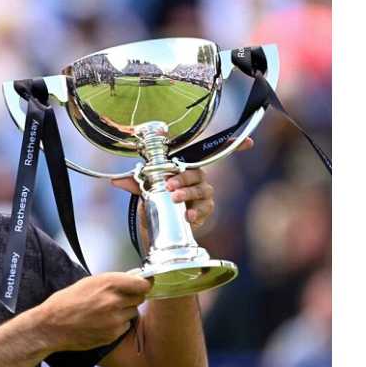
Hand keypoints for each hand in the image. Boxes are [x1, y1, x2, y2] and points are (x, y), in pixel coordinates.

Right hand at [34, 273, 151, 351]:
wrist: (52, 326)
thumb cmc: (65, 302)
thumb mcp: (88, 282)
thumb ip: (111, 281)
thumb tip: (130, 278)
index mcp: (108, 284)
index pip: (142, 283)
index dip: (144, 284)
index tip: (143, 284)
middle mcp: (115, 301)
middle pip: (140, 298)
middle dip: (132, 297)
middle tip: (119, 298)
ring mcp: (115, 320)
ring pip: (133, 312)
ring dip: (125, 311)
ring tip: (106, 311)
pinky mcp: (113, 335)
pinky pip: (125, 326)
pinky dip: (118, 324)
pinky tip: (102, 322)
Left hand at [110, 138, 253, 228]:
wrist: (162, 224)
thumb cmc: (158, 198)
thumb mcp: (145, 189)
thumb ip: (134, 183)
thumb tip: (114, 180)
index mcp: (186, 167)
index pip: (208, 152)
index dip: (233, 144)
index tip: (251, 141)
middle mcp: (198, 178)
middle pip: (197, 173)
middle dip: (184, 178)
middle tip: (170, 186)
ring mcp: (203, 195)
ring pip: (201, 190)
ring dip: (187, 194)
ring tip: (175, 199)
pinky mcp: (204, 211)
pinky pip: (204, 210)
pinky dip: (195, 212)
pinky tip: (187, 216)